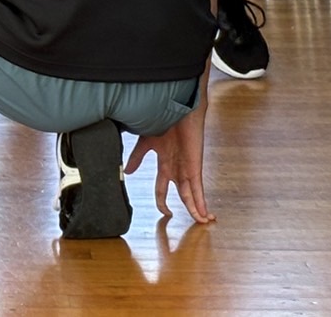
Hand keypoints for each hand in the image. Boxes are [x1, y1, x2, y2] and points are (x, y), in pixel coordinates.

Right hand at [124, 93, 213, 224]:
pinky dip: (200, 203)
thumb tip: (126, 170)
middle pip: (182, 195)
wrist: (177, 109)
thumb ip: (136, 157)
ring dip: (197, 209)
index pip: (162, 188)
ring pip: (192, 196)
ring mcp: (187, 169)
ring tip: (202, 221)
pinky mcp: (194, 167)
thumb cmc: (163, 120)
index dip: (162, 202)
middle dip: (187, 208)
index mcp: (165, 164)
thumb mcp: (145, 142)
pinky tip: (204, 214)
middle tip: (192, 222)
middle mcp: (177, 169)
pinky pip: (198, 190)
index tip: (166, 212)